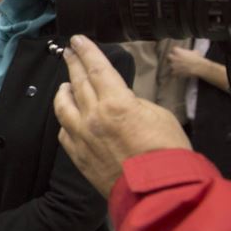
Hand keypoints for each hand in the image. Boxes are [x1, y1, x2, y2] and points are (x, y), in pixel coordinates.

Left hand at [54, 35, 190, 197]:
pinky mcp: (78, 156)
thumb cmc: (167, 153)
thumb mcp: (158, 114)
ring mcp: (82, 137)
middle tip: (68, 52)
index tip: (78, 40)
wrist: (158, 191)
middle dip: (72, 63)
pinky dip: (66, 120)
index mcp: (116, 102)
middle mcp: (93, 116)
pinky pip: (64, 132)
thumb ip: (133, 103)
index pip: (96, 68)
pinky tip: (69, 117)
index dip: (86, 51)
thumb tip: (120, 102)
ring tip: (65, 84)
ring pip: (63, 106)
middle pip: (78, 82)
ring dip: (63, 91)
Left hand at [167, 46, 208, 78]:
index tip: (179, 52)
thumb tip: (194, 52)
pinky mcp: (175, 71)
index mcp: (178, 51)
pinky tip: (179, 72)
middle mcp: (174, 58)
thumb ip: (191, 52)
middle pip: (169, 56)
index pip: (174, 49)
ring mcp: (174, 65)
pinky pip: (173, 72)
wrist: (198, 67)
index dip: (177, 51)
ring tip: (179, 66)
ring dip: (174, 65)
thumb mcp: (195, 52)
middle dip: (172, 57)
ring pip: (170, 65)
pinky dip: (175, 73)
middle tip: (176, 59)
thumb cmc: (197, 58)